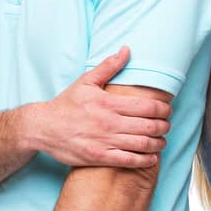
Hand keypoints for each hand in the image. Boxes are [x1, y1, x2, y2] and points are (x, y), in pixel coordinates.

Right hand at [31, 47, 171, 167]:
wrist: (43, 127)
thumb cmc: (66, 105)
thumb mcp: (86, 81)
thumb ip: (109, 66)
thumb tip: (127, 49)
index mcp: (109, 102)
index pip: (147, 106)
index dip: (163, 109)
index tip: (167, 110)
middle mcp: (109, 122)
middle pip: (149, 126)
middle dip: (164, 126)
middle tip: (167, 126)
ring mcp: (105, 141)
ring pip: (142, 144)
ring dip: (158, 143)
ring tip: (162, 141)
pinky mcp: (99, 157)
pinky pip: (129, 160)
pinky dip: (145, 160)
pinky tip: (152, 157)